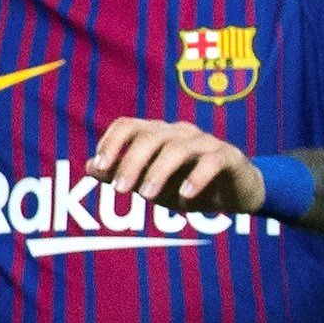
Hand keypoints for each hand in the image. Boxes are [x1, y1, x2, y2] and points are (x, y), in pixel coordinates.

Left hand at [90, 115, 265, 214]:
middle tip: (119, 190)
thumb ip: (120, 174)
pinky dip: (196, 178)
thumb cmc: (185, 185)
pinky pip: (211, 162)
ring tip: (147, 197)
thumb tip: (89, 166)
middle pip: (149, 137)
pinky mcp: (229, 156)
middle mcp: (179, 132)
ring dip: (158, 173)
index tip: (100, 168)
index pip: (128, 125)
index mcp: (157, 134)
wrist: (233, 195)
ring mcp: (205, 142)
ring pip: (177, 149)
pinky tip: (185, 197)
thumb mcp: (148, 184)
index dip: (111, 143)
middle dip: (130, 163)